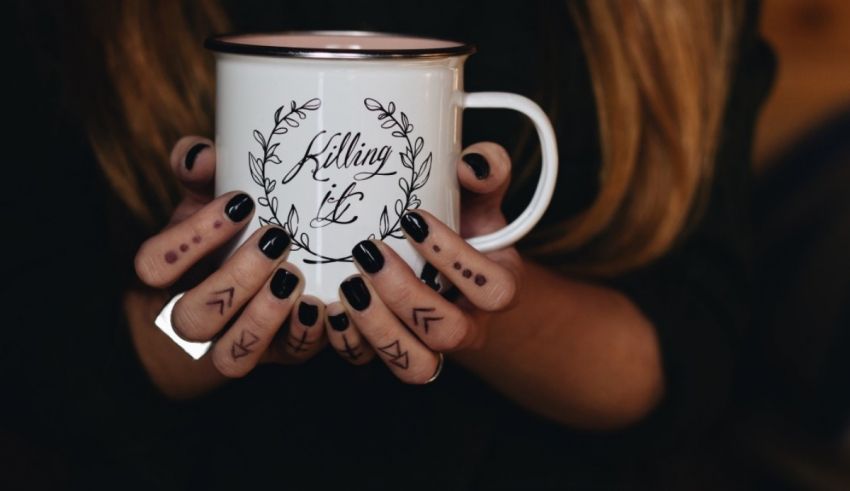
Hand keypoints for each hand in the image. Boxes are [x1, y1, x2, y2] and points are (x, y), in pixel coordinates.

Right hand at [133, 137, 326, 380]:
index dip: (191, 239)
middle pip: (192, 318)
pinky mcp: (277, 355)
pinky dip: (303, 334)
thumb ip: (203, 172)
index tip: (240, 203)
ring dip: (263, 316)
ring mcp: (232, 345)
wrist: (248, 290)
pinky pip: (284, 358)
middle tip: (275, 238)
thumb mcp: (209, 203)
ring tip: (294, 276)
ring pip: (231, 354)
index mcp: (170, 277)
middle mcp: (193, 320)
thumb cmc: (225, 237)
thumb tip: (201, 154)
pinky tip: (321, 305)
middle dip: (235, 278)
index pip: (154, 266)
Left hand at [325, 143, 522, 382]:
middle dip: (405, 295)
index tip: (412, 219)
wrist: (444, 265)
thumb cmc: (463, 225)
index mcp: (498, 288)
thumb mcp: (479, 197)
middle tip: (369, 252)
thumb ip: (486, 172)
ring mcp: (434, 347)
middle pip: (449, 333)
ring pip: (415, 365)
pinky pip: (376, 365)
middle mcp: (471, 326)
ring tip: (348, 287)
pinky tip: (330, 310)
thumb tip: (472, 163)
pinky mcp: (397, 353)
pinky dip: (350, 343)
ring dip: (378, 328)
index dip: (454, 259)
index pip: (494, 290)